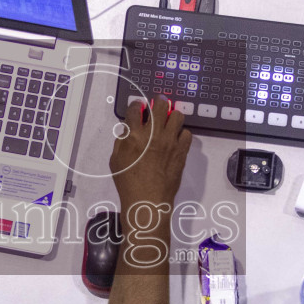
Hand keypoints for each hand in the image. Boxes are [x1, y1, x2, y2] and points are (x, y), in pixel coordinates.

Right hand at [110, 95, 191, 217]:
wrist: (147, 200)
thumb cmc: (128, 183)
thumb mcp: (116, 160)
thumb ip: (122, 141)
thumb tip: (128, 129)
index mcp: (133, 135)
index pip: (135, 109)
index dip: (137, 105)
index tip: (139, 107)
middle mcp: (153, 134)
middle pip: (160, 106)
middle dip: (159, 102)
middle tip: (158, 105)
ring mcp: (170, 142)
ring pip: (178, 115)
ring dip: (173, 117)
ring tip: (169, 123)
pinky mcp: (182, 151)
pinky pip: (187, 134)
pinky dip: (182, 135)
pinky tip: (176, 141)